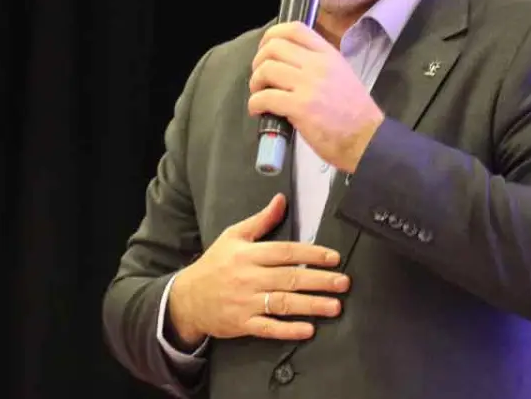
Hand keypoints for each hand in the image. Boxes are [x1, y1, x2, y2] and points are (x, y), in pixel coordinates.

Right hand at [167, 193, 350, 344]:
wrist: (186, 298)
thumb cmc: (214, 264)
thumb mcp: (233, 236)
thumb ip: (261, 220)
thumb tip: (281, 199)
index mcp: (248, 254)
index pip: (286, 252)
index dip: (311, 254)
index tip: (334, 258)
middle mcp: (249, 277)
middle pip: (289, 278)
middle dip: (319, 280)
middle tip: (343, 282)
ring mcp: (245, 302)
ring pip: (283, 303)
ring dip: (311, 305)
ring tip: (335, 306)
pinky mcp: (242, 323)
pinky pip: (268, 328)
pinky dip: (288, 330)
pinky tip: (308, 330)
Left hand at [247, 21, 384, 172]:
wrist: (367, 139)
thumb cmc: (355, 112)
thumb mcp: (342, 75)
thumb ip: (318, 65)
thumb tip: (289, 65)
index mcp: (328, 55)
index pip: (295, 29)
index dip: (272, 35)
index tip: (265, 49)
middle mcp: (317, 65)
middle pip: (273, 47)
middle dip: (258, 61)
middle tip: (260, 78)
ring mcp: (308, 85)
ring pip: (266, 69)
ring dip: (255, 82)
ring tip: (259, 94)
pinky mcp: (299, 107)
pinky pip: (265, 98)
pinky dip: (255, 104)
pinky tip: (259, 111)